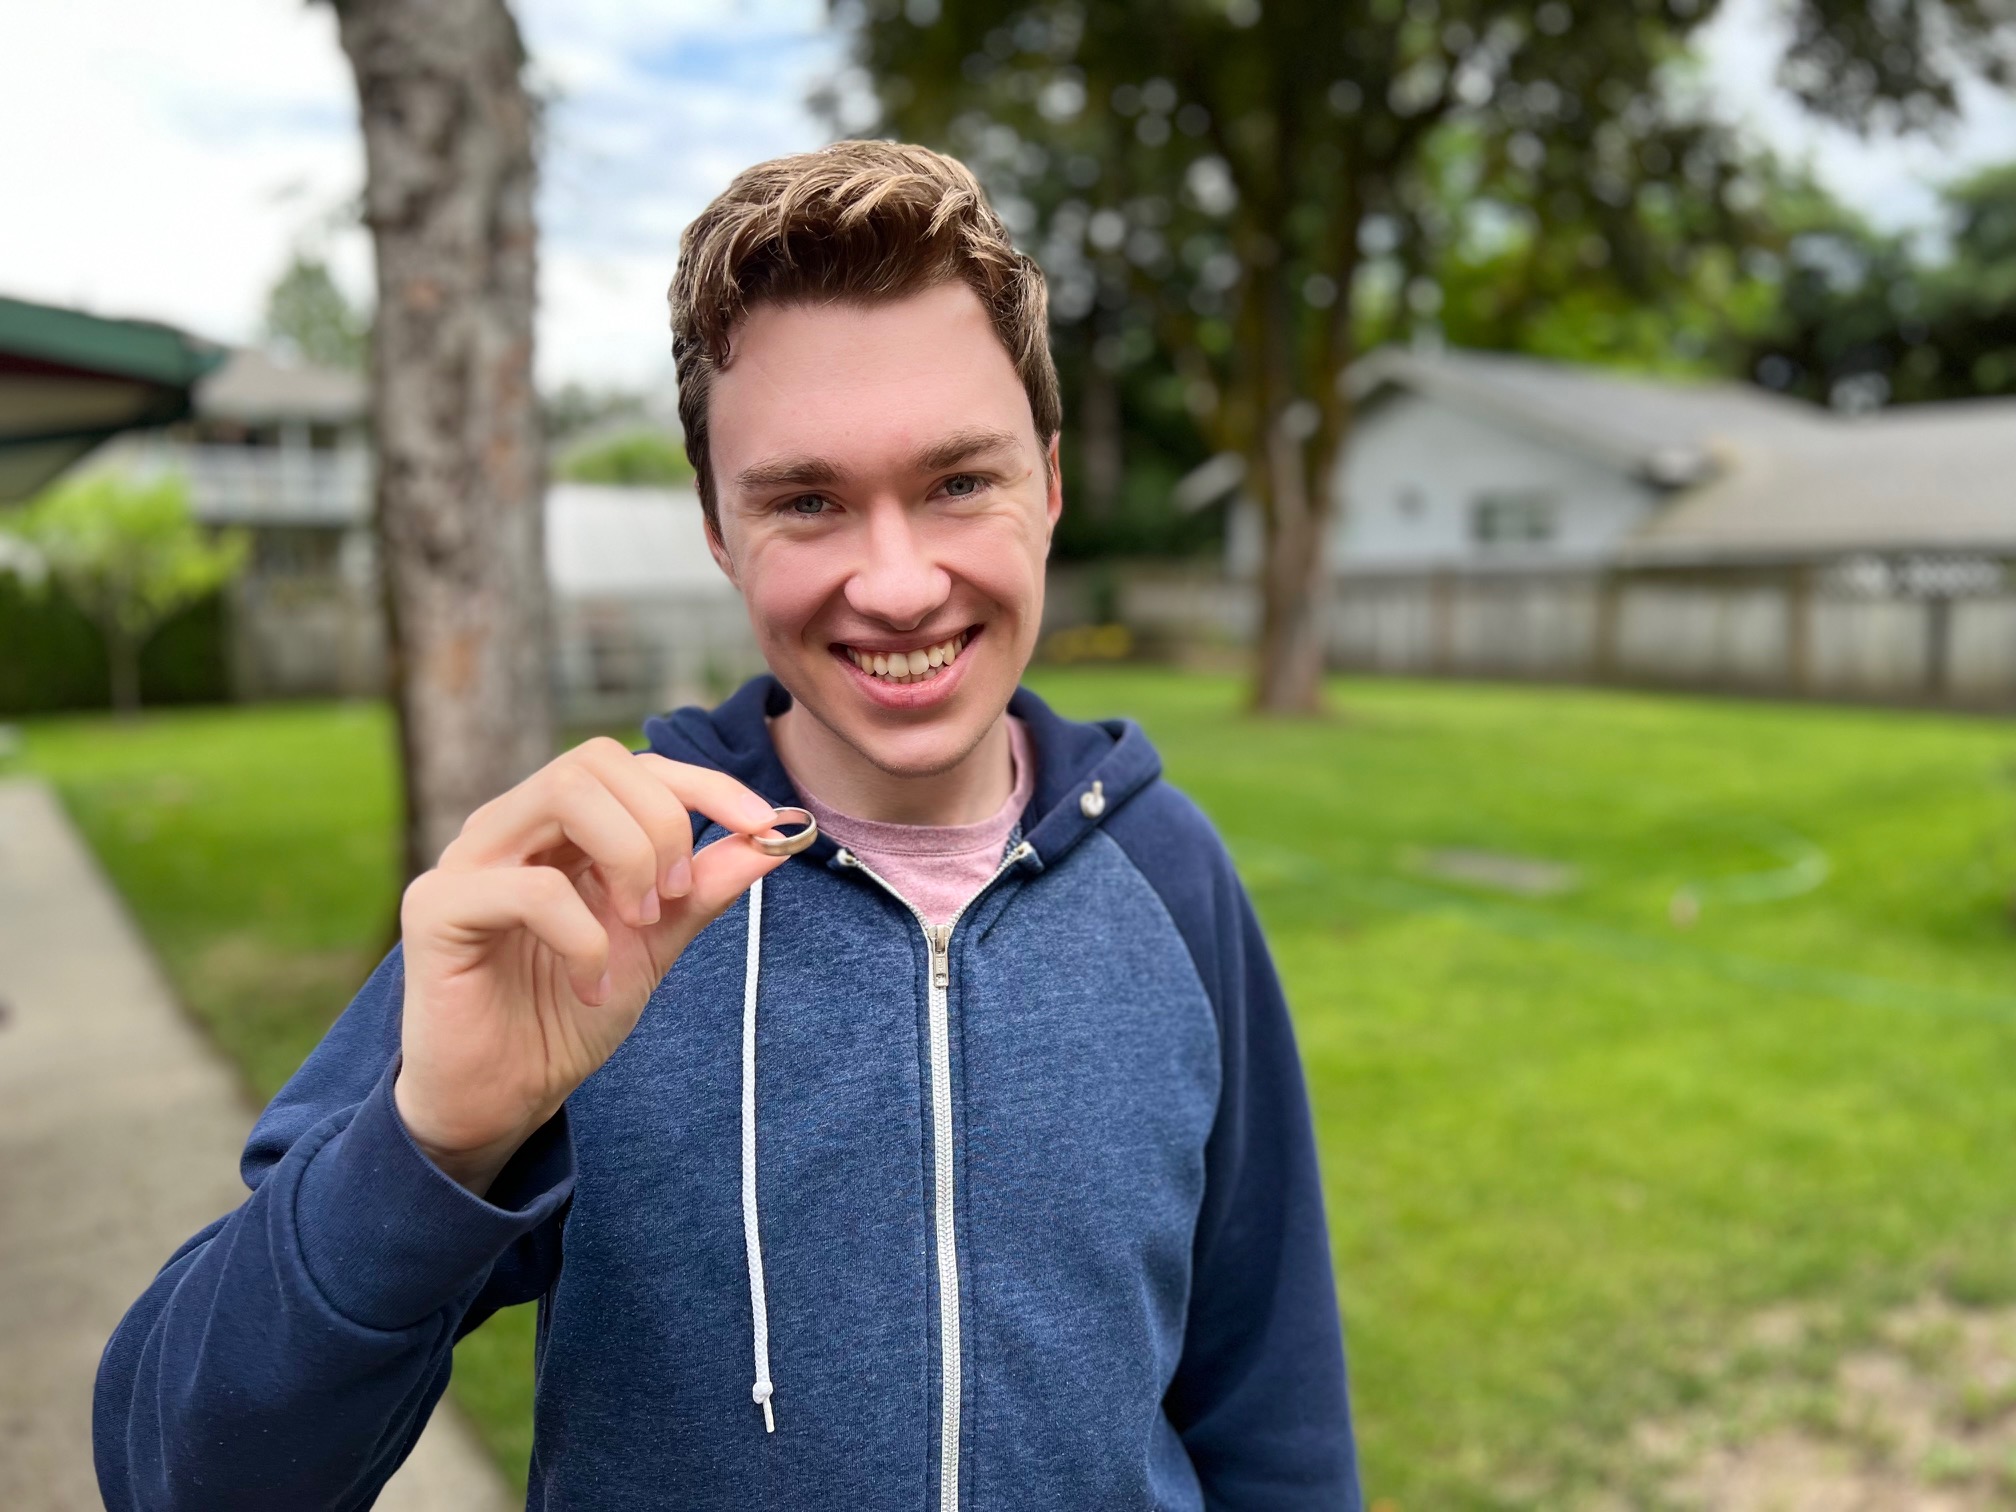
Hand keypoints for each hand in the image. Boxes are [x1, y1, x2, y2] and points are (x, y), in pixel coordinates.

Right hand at [393, 738, 785, 1193]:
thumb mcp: (653, 943)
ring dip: (627, 857)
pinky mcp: (437, 909)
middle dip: (663, 823)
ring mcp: (467, 861)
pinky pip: (530, 888)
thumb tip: (774, 838)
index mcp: (555, 826)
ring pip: (563, 794)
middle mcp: (507, 826)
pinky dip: (585, 936)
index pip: (633, 765)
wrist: (501, 1098)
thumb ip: (703, 888)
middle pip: (596, 760)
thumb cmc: (564, 1014)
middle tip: (677, 898)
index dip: (705, 784)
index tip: (765, 826)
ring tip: (640, 925)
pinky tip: (591, 986)